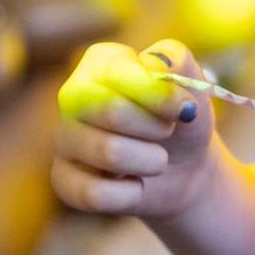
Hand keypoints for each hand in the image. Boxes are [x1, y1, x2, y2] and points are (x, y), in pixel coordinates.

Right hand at [51, 38, 215, 218]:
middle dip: (157, 129)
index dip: (161, 96)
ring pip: (108, 153)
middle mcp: (72, 95)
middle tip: (167, 132)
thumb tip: (152, 62)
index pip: (120, 72)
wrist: (184, 170)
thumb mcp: (192, 85)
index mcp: (100, 63)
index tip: (186, 110)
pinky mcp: (62, 179)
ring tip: (156, 160)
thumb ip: (176, 59)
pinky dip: (130, 194)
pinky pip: (93, 193)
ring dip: (151, 162)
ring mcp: (63, 138)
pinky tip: (134, 185)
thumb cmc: (181, 121)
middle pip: (112, 112)